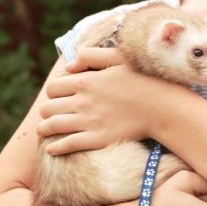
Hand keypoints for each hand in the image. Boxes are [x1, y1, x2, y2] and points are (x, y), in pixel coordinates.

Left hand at [37, 47, 175, 154]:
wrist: (162, 107)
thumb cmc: (143, 79)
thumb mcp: (118, 57)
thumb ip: (91, 56)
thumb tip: (69, 65)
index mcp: (85, 81)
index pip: (53, 87)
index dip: (54, 92)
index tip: (59, 96)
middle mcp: (82, 102)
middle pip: (48, 107)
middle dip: (46, 110)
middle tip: (50, 113)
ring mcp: (88, 122)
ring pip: (52, 126)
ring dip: (44, 128)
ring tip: (44, 130)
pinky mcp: (97, 139)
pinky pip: (67, 145)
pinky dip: (55, 148)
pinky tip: (51, 149)